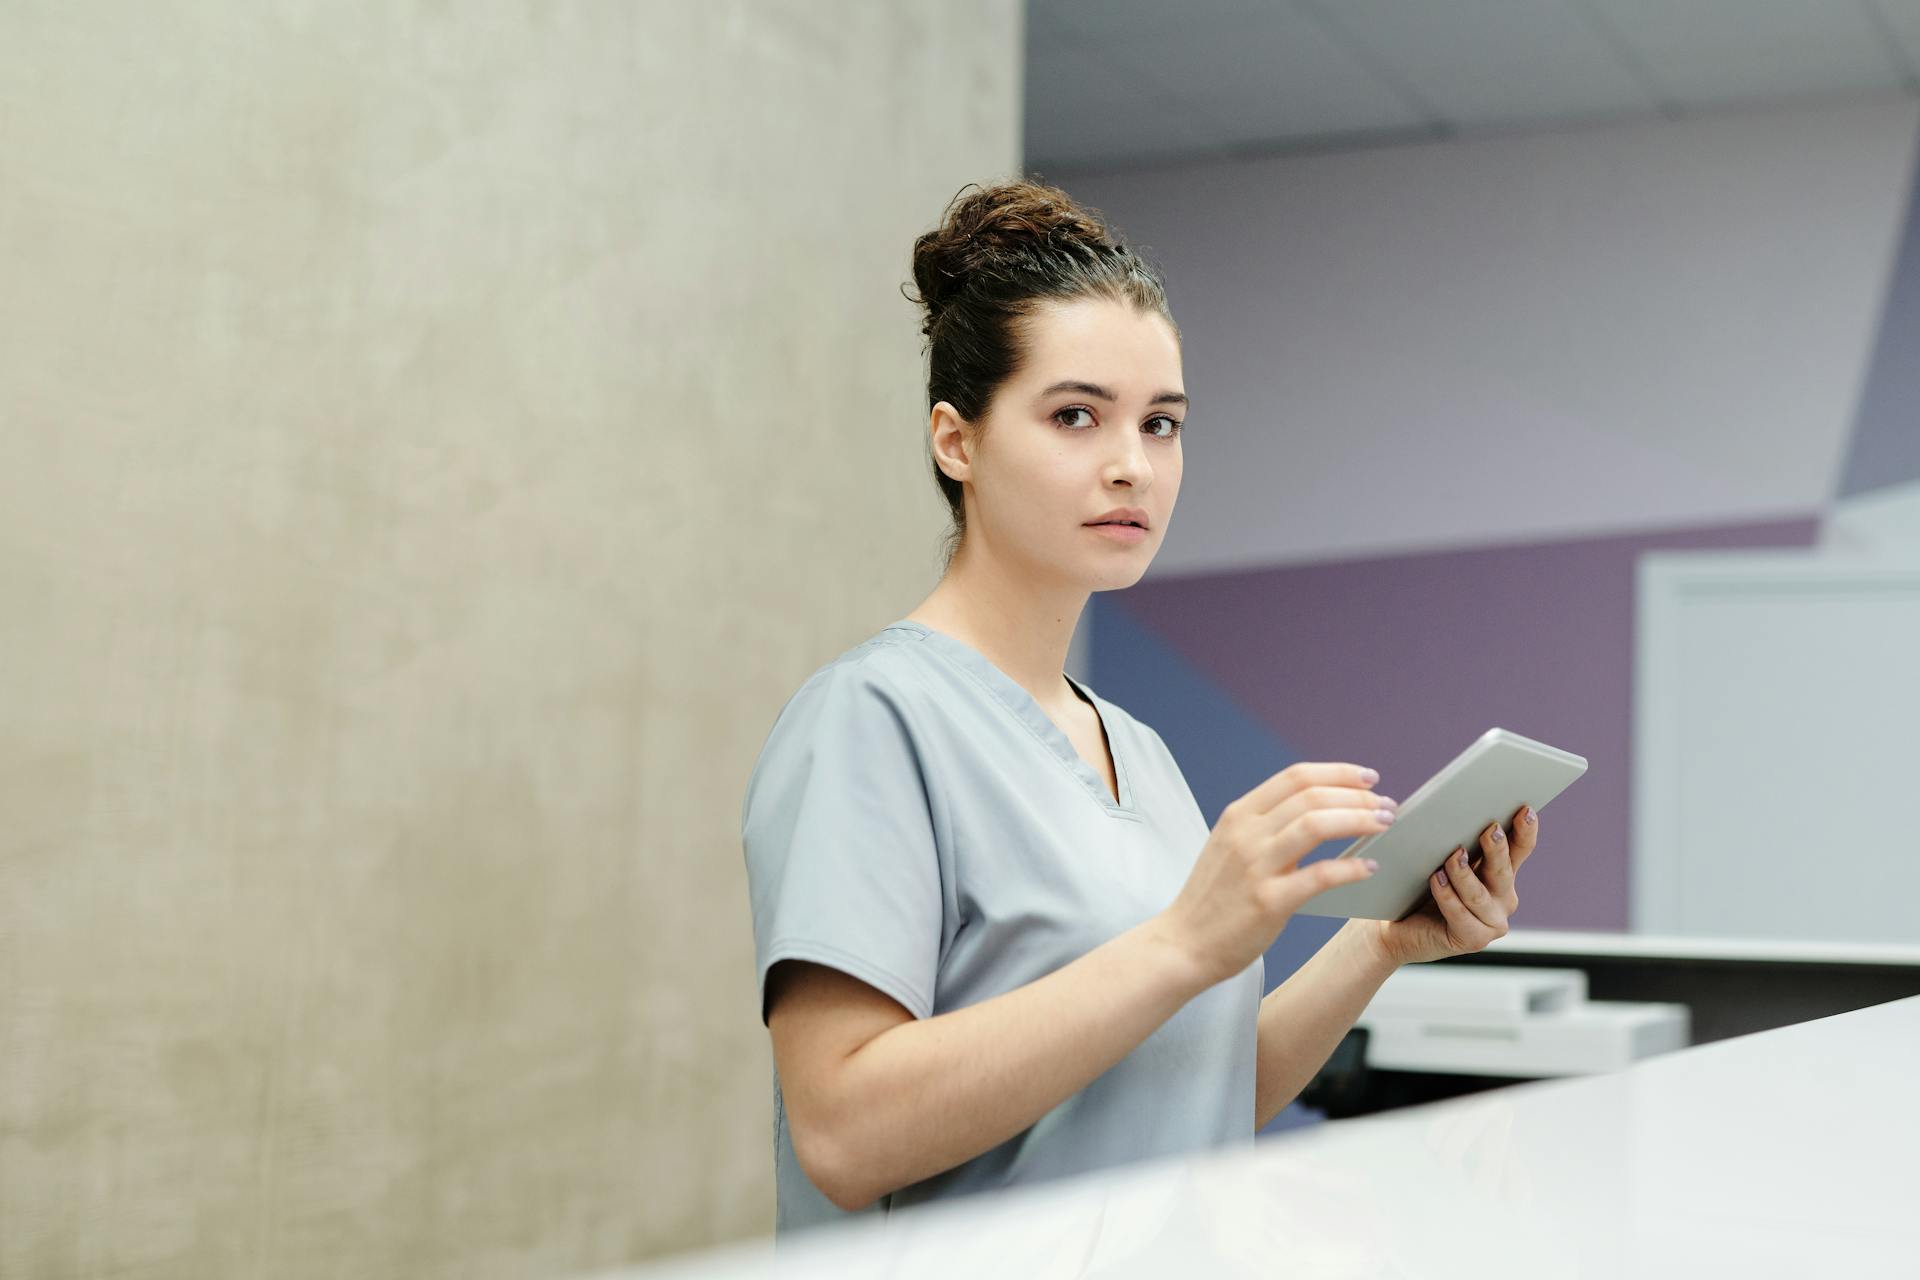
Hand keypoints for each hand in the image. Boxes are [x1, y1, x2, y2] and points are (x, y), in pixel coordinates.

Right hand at [1157, 762, 1397, 987]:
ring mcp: (1255, 866)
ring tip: (1385, 825)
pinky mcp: (1268, 901)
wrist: (1182, 945)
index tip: (1368, 778)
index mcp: (1238, 815)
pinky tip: (1370, 868)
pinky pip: (1320, 875)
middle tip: (1387, 805)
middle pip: (1312, 796)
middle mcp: (1246, 834)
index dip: (1339, 773)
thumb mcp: (1229, 847)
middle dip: (1358, 796)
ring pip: (1318, 824)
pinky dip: (1352, 868)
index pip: (1296, 777)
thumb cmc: (1212, 900)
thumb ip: (1264, 826)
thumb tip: (1316, 810)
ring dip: (1361, 820)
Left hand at [1368, 804, 1537, 966]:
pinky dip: (1447, 896)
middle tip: (1490, 829)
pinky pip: (1460, 915)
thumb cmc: (1419, 888)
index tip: (1525, 809)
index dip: (1525, 831)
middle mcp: (1503, 898)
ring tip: (1453, 856)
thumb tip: (1456, 811)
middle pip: (1503, 870)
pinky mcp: (1473, 939)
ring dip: (1465, 874)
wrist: (1396, 927)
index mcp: (1501, 874)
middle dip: (1497, 849)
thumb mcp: (1442, 860)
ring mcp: (1492, 922)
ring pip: (1479, 894)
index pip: (1520, 849)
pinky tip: (1436, 880)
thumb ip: (1458, 843)